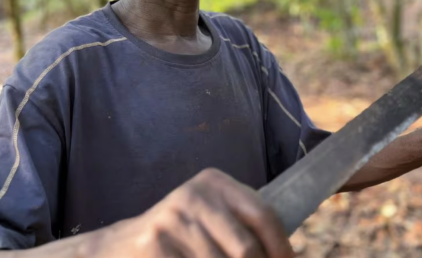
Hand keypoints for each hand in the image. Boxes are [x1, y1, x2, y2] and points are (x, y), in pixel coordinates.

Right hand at [78, 168, 292, 257]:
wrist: (121, 246)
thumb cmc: (181, 235)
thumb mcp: (212, 216)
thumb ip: (244, 227)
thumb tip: (289, 257)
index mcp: (215, 182)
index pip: (263, 214)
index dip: (281, 247)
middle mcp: (194, 195)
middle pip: (245, 248)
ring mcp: (172, 220)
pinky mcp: (153, 245)